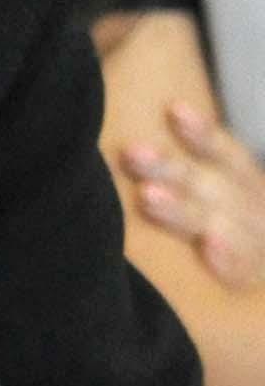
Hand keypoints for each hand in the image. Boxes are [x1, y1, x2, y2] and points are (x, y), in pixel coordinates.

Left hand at [122, 103, 264, 288]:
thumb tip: (151, 129)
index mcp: (242, 183)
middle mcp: (251, 208)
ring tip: (148, 196)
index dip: (202, 132)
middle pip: (206, 184)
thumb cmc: (228, 222)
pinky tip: (212, 248)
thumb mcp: (217, 194)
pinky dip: (230, 260)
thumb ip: (188, 175)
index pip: (222, 153)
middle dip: (169, 168)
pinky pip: (243, 269)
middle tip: (132, 153)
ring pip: (215, 223)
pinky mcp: (256, 275)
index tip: (175, 110)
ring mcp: (256, 241)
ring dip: (182, 210)